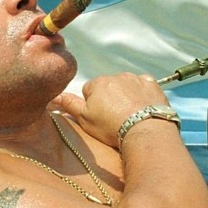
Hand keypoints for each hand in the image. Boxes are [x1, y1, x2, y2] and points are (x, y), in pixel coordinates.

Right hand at [52, 74, 169, 147]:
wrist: (145, 131)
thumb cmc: (110, 126)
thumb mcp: (85, 119)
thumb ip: (69, 104)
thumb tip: (54, 96)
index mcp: (98, 82)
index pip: (89, 90)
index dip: (92, 105)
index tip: (99, 117)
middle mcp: (116, 76)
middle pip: (108, 86)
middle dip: (109, 98)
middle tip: (114, 118)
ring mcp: (136, 79)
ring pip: (126, 85)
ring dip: (125, 95)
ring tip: (129, 115)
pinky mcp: (153, 85)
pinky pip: (144, 85)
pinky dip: (142, 93)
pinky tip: (142, 107)